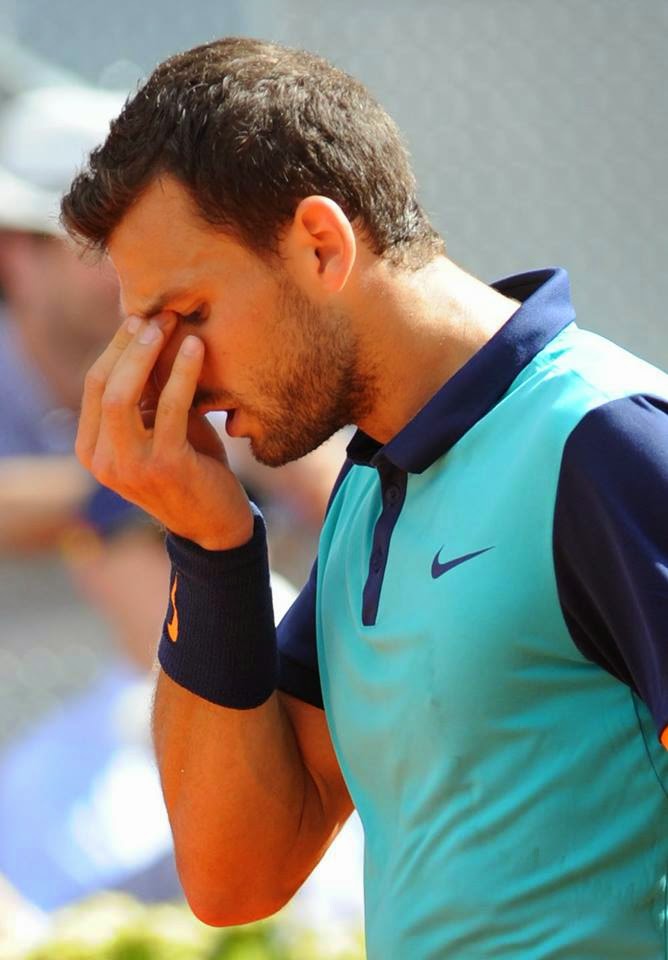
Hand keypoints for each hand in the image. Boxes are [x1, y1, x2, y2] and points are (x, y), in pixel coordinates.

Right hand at [76, 313, 253, 549]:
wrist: (216, 523)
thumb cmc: (190, 468)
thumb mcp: (161, 428)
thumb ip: (149, 393)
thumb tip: (152, 333)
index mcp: (93, 450)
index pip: (94, 386)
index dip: (117, 348)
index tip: (141, 320)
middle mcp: (103, 461)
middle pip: (102, 385)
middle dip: (129, 344)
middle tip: (159, 316)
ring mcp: (130, 466)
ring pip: (121, 396)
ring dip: (146, 354)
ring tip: (172, 324)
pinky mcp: (165, 465)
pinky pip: (169, 407)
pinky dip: (182, 373)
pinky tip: (197, 348)